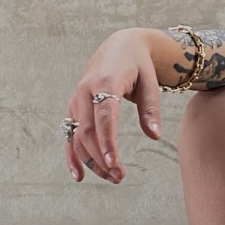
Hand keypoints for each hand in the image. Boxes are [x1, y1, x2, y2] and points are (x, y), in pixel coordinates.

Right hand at [65, 29, 162, 183]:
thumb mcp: (150, 82)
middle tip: (120, 177)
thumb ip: (151, 109)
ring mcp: (77, 99)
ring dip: (92, 160)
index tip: (114, 163)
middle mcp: (86, 90)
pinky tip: (80, 176)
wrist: (120, 46)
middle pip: (88, 131)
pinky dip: (73, 155)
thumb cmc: (139, 65)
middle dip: (102, 158)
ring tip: (113, 178)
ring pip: (78, 137)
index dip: (107, 141)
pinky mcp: (74, 107)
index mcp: (106, 81)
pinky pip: (70, 134)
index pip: (104, 116)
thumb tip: (154, 135)